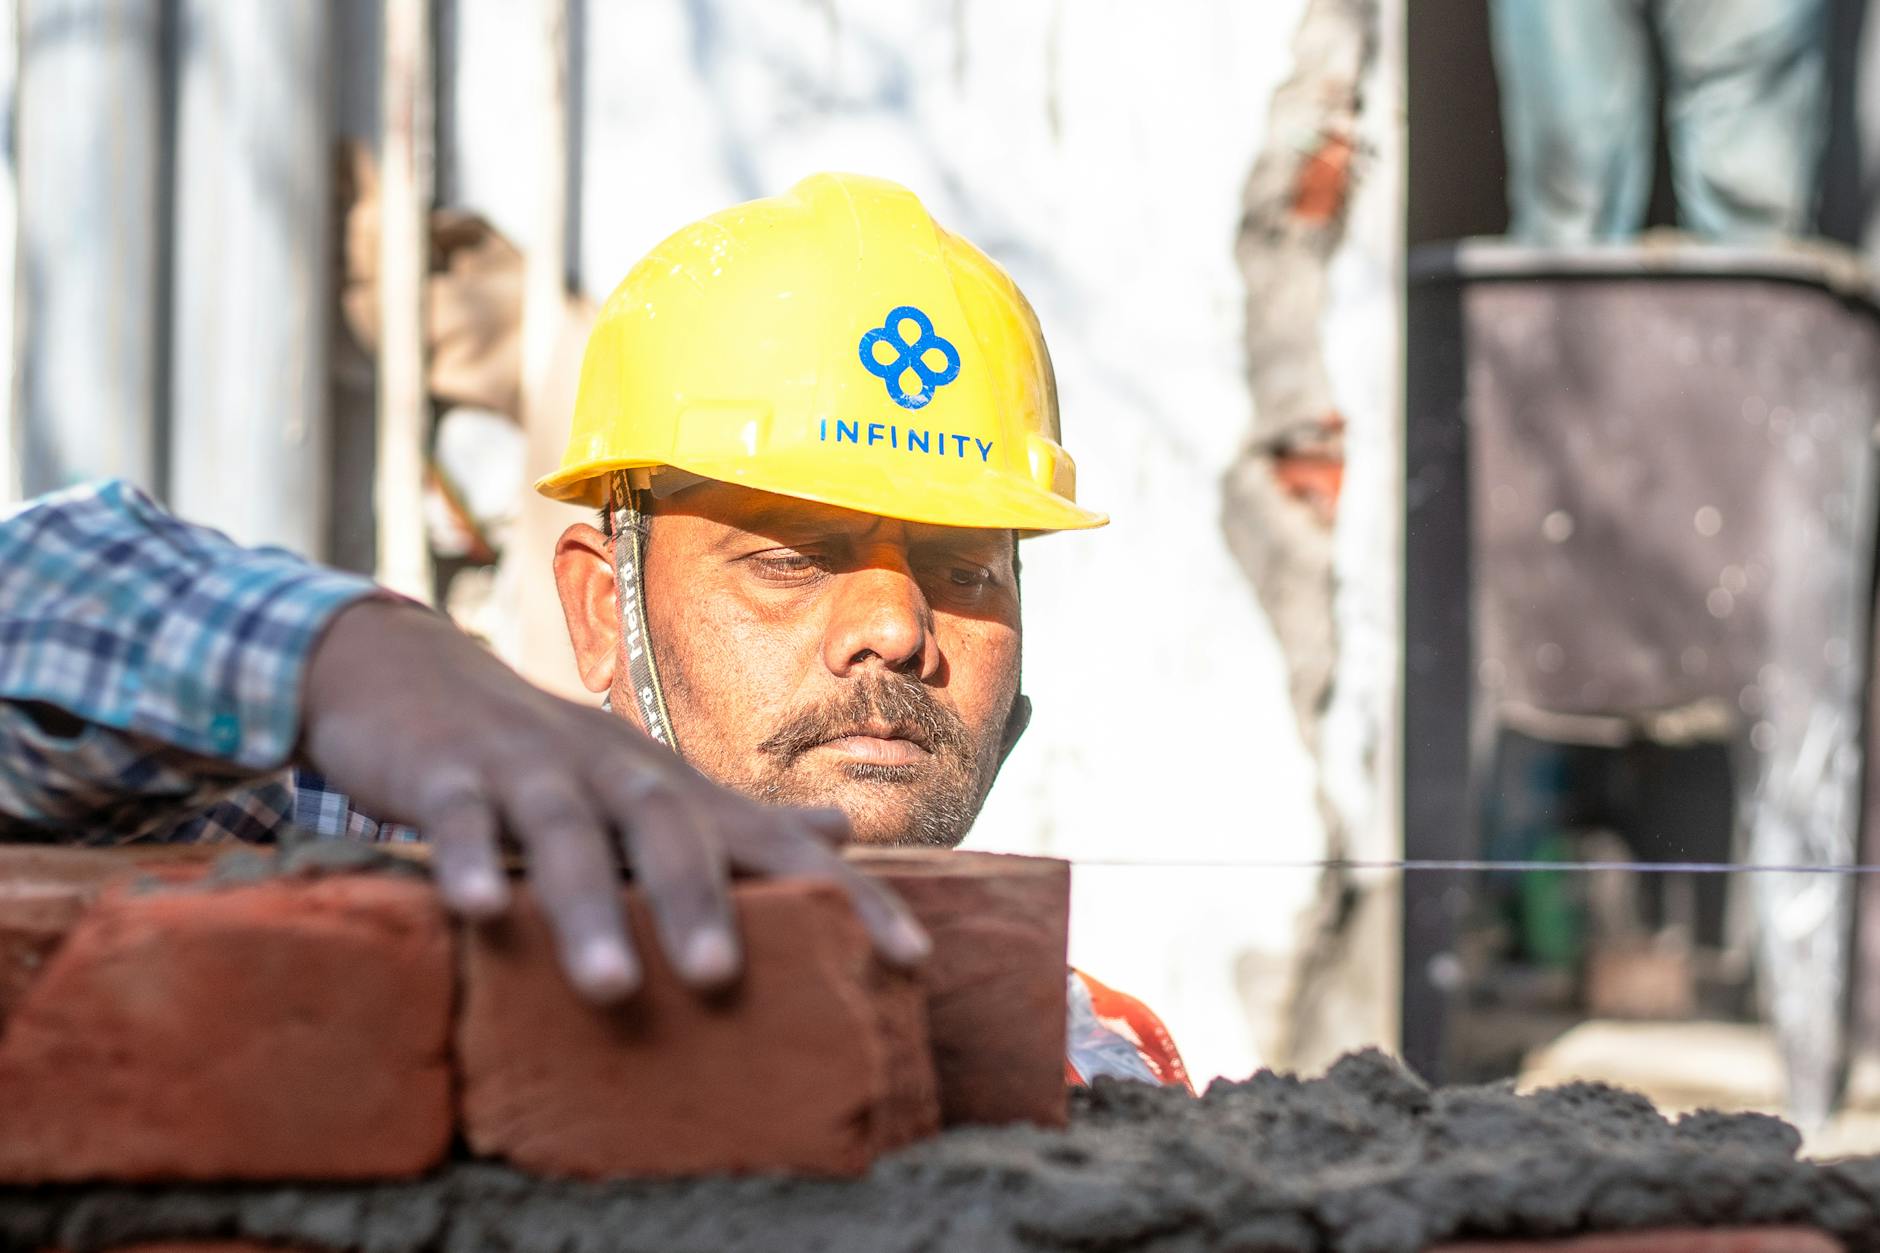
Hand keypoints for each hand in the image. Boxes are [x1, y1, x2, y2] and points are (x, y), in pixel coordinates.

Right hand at [298, 599, 928, 999]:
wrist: (419, 675)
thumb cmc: (556, 759)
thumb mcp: (654, 786)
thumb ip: (742, 820)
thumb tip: (840, 831)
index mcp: (676, 792)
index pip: (778, 846)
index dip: (848, 896)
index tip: (911, 959)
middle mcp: (618, 774)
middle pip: (670, 831)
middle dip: (700, 903)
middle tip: (721, 979)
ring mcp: (533, 770)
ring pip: (567, 833)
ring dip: (589, 906)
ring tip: (611, 986)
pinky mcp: (449, 773)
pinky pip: (462, 816)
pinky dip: (468, 858)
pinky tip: (475, 911)